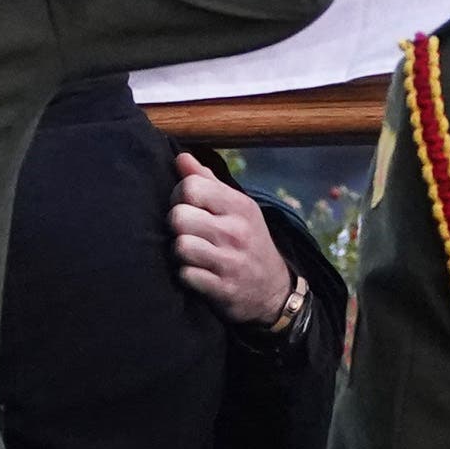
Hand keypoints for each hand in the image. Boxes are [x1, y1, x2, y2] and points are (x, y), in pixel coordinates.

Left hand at [172, 155, 295, 324]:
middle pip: (178, 217)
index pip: (191, 187)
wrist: (273, 290)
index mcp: (239, 206)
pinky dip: (186, 274)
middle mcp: (236, 232)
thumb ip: (208, 182)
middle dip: (176, 224)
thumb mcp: (238, 208)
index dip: (178, 195)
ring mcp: (230, 262)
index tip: (185, 205)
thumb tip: (181, 158)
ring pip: (180, 247)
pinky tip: (197, 271)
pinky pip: (185, 275)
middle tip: (186, 231)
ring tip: (191, 252)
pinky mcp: (222, 288)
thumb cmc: (248, 241)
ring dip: (179, 251)